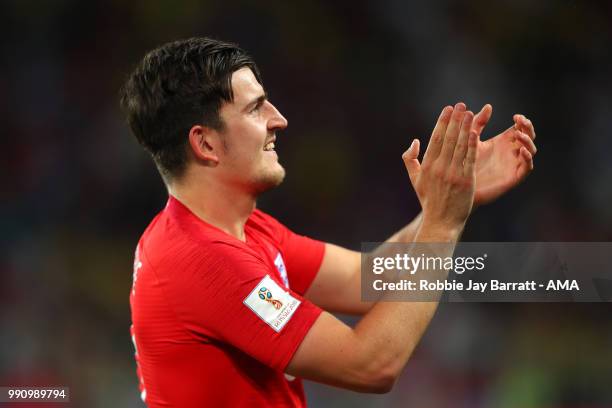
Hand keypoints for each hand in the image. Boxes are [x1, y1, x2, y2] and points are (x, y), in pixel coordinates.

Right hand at [402, 103, 477, 231]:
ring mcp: (453, 174)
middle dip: (455, 120)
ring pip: (460, 146)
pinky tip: (476, 132)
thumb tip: (414, 141)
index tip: (448, 109)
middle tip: (460, 105)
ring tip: (469, 113)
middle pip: (448, 139)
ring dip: (465, 127)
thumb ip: (410, 159)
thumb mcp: (414, 179)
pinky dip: (472, 144)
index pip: (435, 138)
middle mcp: (439, 168)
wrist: (441, 221)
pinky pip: (469, 158)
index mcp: (427, 166)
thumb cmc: (429, 199)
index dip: (442, 122)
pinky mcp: (466, 180)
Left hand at [471, 105, 536, 204]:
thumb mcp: (472, 139)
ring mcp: (514, 164)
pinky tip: (522, 151)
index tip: (516, 116)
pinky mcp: (514, 177)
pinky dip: (528, 158)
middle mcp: (511, 152)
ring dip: (528, 141)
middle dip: (528, 128)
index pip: (519, 128)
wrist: (460, 185)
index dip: (522, 121)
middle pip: (528, 136)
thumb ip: (478, 123)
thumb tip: (488, 106)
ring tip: (519, 135)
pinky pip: (527, 167)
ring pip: (531, 150)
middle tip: (521, 122)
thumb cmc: (464, 162)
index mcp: (503, 141)